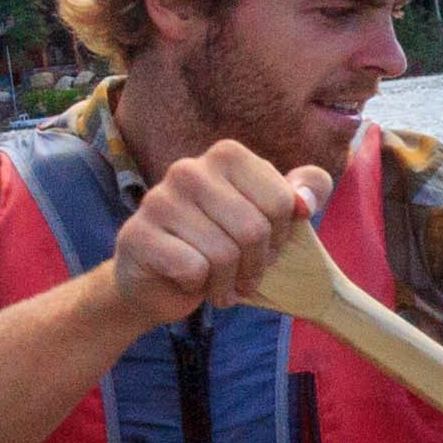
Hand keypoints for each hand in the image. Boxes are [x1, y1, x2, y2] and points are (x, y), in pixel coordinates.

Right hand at [100, 146, 325, 329]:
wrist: (154, 282)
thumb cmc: (219, 246)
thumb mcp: (270, 217)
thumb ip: (303, 194)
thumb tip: (305, 202)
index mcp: (226, 155)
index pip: (282, 202)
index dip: (280, 237)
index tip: (266, 249)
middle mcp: (189, 169)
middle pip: (253, 230)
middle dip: (254, 266)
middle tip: (243, 277)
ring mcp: (158, 199)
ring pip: (222, 254)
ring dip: (227, 283)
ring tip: (219, 285)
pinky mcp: (137, 234)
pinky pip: (192, 269)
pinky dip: (199, 287)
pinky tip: (190, 284)